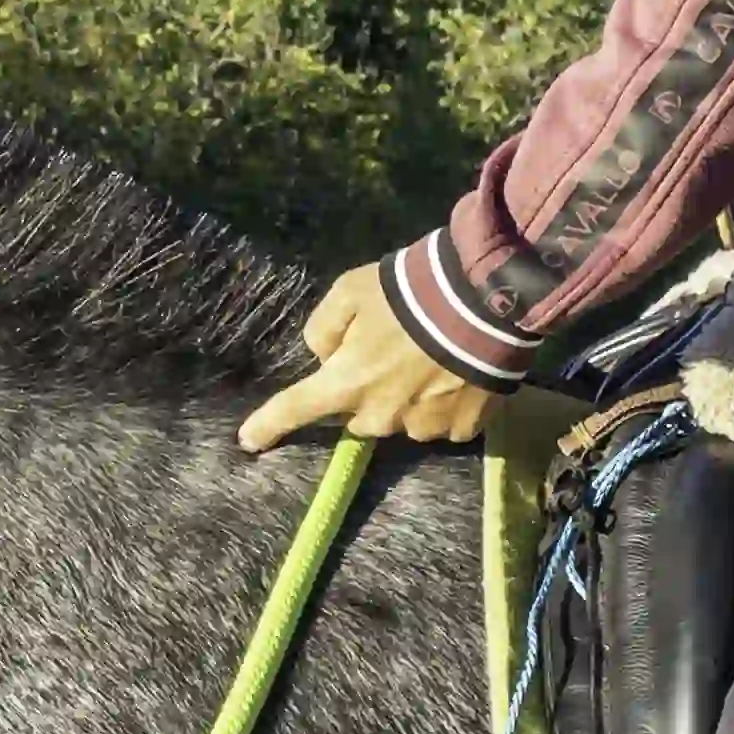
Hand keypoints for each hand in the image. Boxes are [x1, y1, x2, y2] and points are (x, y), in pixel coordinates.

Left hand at [234, 261, 499, 453]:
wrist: (484, 303)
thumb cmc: (408, 294)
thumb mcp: (348, 292)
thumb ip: (323, 327)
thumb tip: (325, 355)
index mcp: (347, 383)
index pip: (296, 409)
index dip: (268, 425)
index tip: (248, 441)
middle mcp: (381, 415)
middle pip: (358, 415)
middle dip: (364, 392)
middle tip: (386, 355)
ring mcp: (425, 427)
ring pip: (402, 420)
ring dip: (406, 398)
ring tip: (429, 359)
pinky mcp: (463, 429)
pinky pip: (442, 423)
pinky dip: (443, 404)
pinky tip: (455, 372)